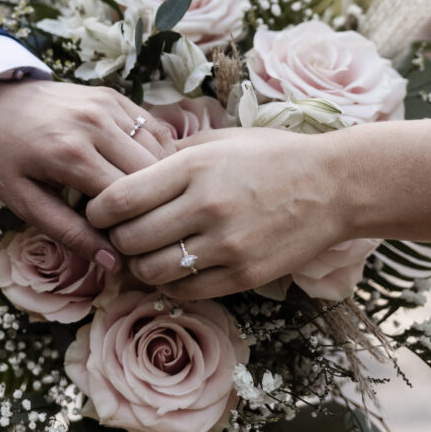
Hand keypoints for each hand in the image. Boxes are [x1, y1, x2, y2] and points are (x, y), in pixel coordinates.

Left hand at [0, 80, 173, 271]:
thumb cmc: (5, 158)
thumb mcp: (25, 202)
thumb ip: (69, 232)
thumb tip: (112, 263)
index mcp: (71, 155)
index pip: (126, 200)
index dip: (133, 227)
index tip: (129, 243)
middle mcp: (95, 124)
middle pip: (151, 175)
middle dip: (152, 205)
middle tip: (142, 225)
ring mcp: (108, 105)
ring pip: (160, 151)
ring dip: (161, 180)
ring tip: (147, 203)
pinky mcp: (115, 96)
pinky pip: (154, 129)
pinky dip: (159, 155)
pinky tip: (148, 175)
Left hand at [86, 128, 347, 297]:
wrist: (333, 186)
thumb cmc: (272, 156)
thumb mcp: (219, 141)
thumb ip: (171, 154)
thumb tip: (126, 168)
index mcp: (194, 167)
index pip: (118, 199)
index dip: (97, 210)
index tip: (98, 211)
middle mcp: (206, 207)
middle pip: (129, 239)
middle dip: (116, 239)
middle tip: (121, 234)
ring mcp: (227, 246)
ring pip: (151, 271)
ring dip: (140, 265)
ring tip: (147, 252)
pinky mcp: (244, 275)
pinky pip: (185, 291)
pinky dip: (170, 283)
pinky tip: (176, 267)